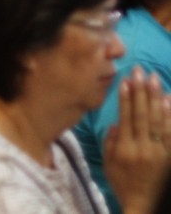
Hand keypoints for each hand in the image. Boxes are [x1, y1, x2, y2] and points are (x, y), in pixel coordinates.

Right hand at [104, 67, 170, 213]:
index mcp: (124, 149)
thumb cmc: (122, 184)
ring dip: (156, 98)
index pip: (126, 117)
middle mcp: (142, 147)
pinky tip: (169, 101)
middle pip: (142, 114)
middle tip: (141, 71)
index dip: (126, 98)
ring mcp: (159, 152)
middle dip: (141, 91)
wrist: (143, 205)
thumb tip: (116, 123)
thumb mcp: (108, 165)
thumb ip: (109, 143)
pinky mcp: (170, 156)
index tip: (126, 80)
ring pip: (158, 120)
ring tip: (156, 80)